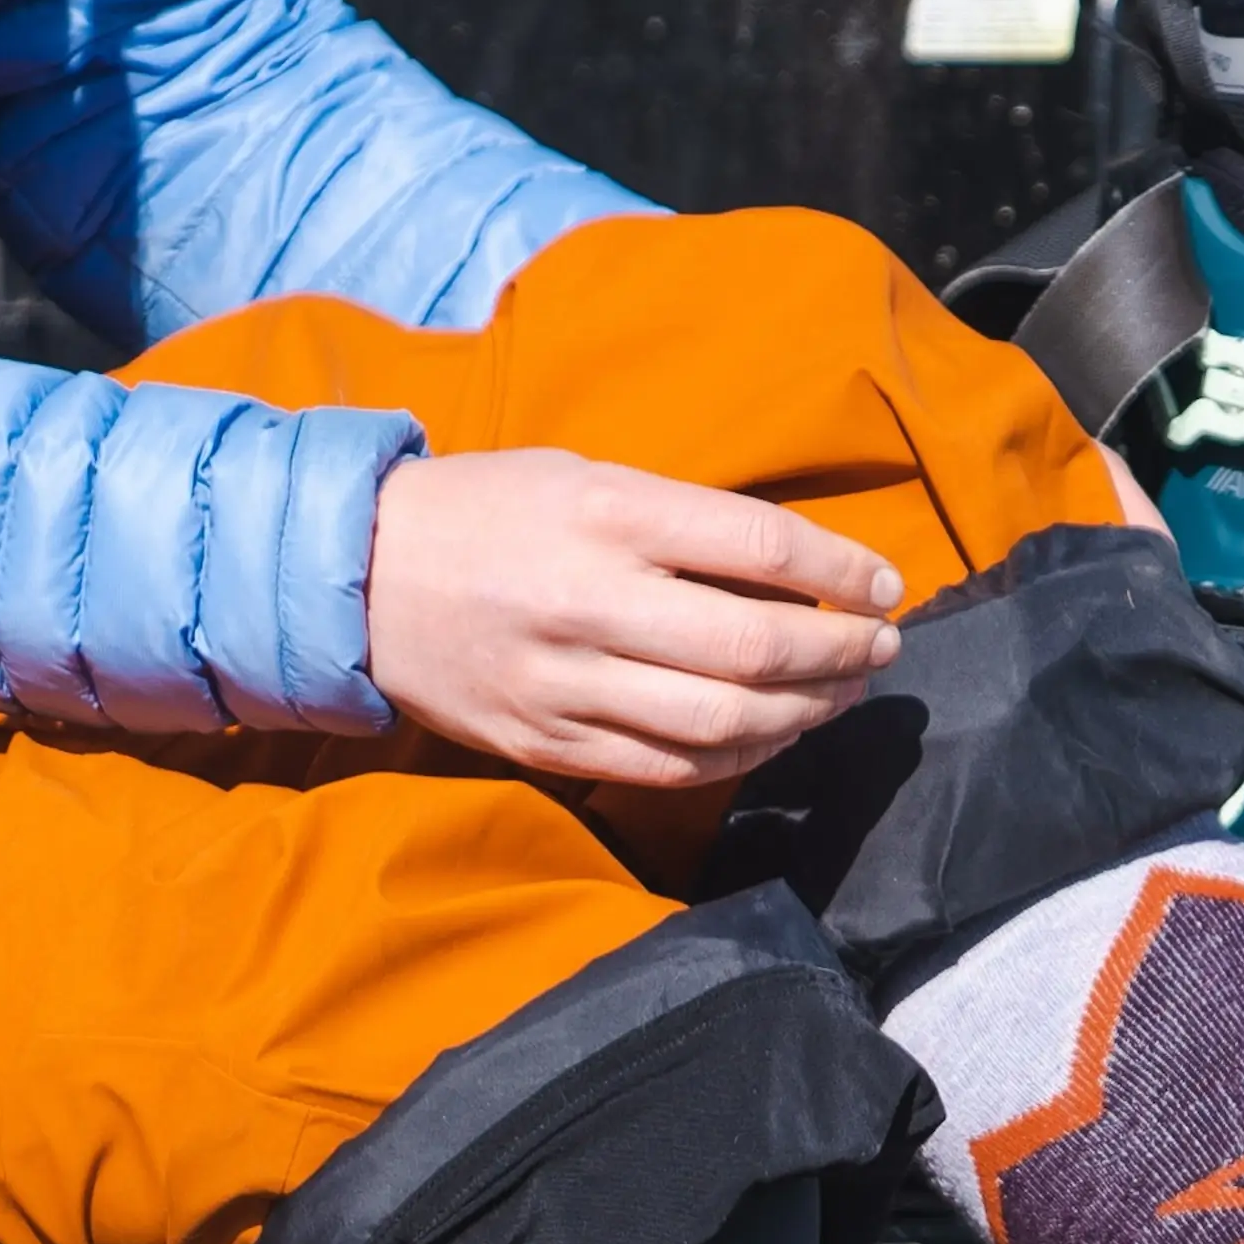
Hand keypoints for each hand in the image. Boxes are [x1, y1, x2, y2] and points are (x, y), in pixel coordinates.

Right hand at [365, 449, 906, 787]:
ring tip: (841, 692)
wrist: (357, 575)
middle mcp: (591, 601)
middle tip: (880, 646)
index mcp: (607, 513)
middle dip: (843, 654)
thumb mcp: (586, 476)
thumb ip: (682, 522)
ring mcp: (566, 684)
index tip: (886, 584)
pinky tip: (771, 733)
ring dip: (806, 714)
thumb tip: (794, 572)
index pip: (761, 549)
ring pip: (721, 724)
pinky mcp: (546, 744)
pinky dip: (738, 757)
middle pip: (754, 650)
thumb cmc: (488, 509)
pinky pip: (667, 767)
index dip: (843, 573)